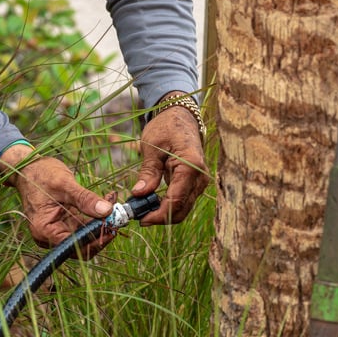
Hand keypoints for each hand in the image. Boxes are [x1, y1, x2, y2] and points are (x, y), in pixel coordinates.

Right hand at [0, 144, 112, 248]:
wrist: (28, 168)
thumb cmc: (40, 174)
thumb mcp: (64, 184)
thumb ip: (85, 199)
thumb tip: (108, 211)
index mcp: (45, 230)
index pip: (75, 246)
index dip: (96, 239)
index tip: (113, 226)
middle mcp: (49, 236)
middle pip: (82, 245)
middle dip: (101, 230)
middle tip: (117, 215)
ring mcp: (56, 231)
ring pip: (85, 236)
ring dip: (101, 222)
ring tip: (112, 202)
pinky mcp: (64, 225)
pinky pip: (83, 226)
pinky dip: (95, 216)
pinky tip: (105, 201)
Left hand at [130, 102, 208, 224]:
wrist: (181, 117)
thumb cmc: (166, 127)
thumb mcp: (152, 147)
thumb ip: (148, 172)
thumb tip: (139, 194)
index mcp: (191, 167)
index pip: (176, 201)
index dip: (158, 215)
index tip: (140, 219)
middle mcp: (200, 178)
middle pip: (181, 210)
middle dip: (159, 217)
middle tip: (137, 217)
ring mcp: (200, 182)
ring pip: (183, 209)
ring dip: (163, 213)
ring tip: (142, 209)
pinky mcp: (195, 184)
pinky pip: (182, 201)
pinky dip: (167, 206)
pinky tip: (151, 203)